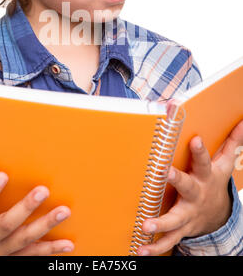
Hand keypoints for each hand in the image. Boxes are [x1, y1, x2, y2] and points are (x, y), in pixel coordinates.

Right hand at [0, 172, 73, 255]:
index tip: (1, 175)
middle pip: (6, 225)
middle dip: (25, 208)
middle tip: (42, 191)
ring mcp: (0, 253)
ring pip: (24, 239)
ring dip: (45, 225)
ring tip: (63, 212)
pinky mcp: (10, 259)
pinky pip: (32, 256)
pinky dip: (50, 250)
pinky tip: (67, 244)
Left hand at [137, 119, 242, 255]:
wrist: (217, 214)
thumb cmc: (214, 181)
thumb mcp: (224, 163)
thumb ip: (231, 142)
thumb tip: (242, 121)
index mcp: (205, 176)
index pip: (204, 160)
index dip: (200, 150)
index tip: (195, 139)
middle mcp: (196, 195)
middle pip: (187, 185)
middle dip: (176, 178)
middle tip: (165, 171)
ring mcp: (188, 214)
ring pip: (175, 220)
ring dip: (161, 224)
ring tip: (146, 226)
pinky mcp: (181, 229)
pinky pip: (169, 240)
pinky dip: (155, 248)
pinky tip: (141, 251)